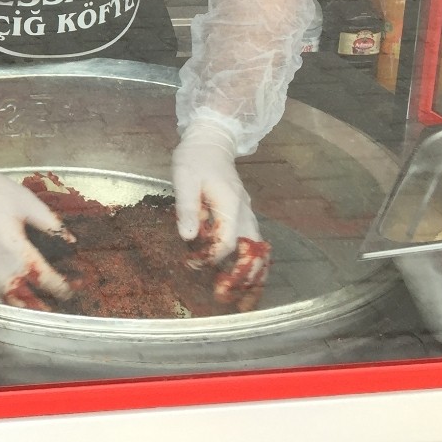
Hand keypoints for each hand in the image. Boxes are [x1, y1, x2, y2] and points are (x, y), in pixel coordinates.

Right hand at [0, 154, 74, 309]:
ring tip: (30, 311)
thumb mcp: (25, 201)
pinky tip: (1, 302)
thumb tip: (70, 240)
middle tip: (55, 307)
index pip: (47, 281)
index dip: (63, 288)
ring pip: (1, 307)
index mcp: (18, 253)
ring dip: (19, 311)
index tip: (71, 288)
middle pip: (26, 302)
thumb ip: (50, 224)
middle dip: (43, 307)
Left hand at [172, 122, 270, 309]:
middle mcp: (244, 211)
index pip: (226, 242)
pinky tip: (244, 274)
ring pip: (257, 249)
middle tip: (231, 301)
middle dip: (243, 277)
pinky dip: (251, 260)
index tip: (193, 267)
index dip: (210, 259)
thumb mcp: (184, 178)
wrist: (211, 140)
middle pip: (252, 251)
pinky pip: (252, 241)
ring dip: (252, 272)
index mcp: (230, 205)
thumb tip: (187, 237)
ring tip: (245, 298)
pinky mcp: (244, 213)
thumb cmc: (194, 158)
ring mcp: (247, 212)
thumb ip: (187, 207)